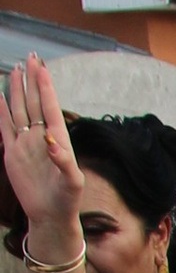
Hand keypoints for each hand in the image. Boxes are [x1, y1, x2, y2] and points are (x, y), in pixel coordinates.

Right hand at [1, 58, 82, 243]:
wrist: (50, 215)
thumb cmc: (67, 199)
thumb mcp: (72, 182)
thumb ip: (64, 161)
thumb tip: (52, 142)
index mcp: (58, 139)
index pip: (50, 107)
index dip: (46, 87)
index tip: (42, 67)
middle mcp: (41, 137)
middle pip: (34, 102)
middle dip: (32, 80)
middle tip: (30, 57)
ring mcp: (26, 143)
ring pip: (19, 110)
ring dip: (17, 90)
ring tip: (15, 70)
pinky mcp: (13, 153)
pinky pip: (5, 127)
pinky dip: (1, 111)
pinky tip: (0, 96)